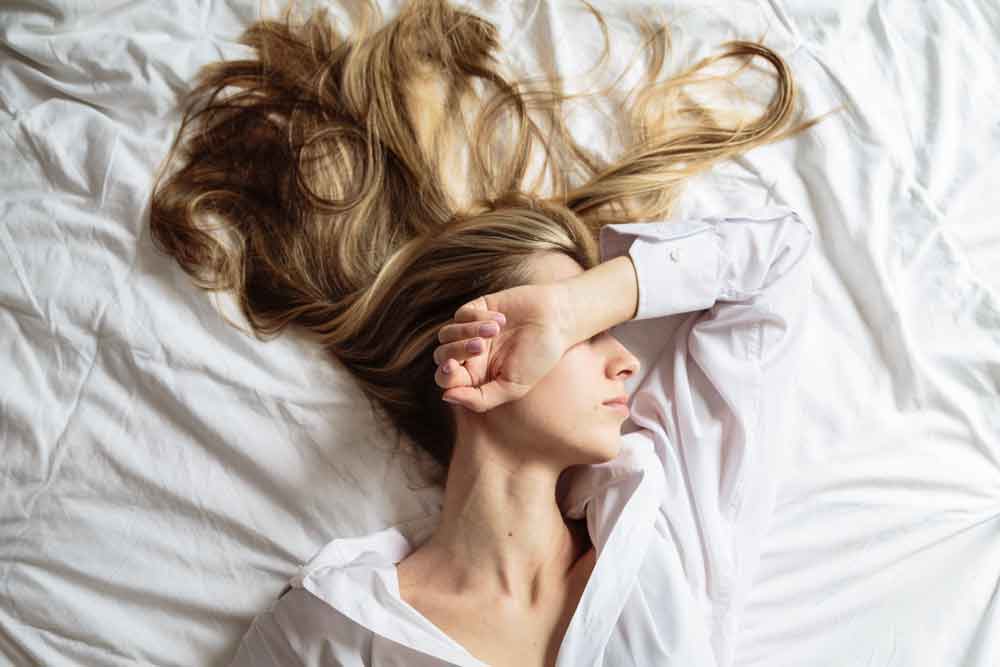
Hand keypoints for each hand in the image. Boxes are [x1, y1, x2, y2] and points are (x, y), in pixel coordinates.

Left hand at [432, 283, 573, 412]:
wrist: (558, 322)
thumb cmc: (538, 358)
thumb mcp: (513, 387)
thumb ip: (480, 399)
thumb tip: (445, 396)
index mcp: (476, 376)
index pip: (446, 379)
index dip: (444, 375)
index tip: (454, 367)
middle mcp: (469, 355)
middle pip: (441, 356)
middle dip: (456, 351)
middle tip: (481, 347)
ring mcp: (471, 331)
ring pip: (446, 335)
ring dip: (466, 332)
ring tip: (494, 331)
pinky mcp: (477, 309)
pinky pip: (461, 315)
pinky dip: (477, 317)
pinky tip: (500, 320)